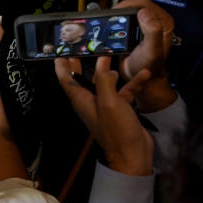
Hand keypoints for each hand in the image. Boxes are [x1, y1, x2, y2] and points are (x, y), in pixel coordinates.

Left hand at [55, 56, 154, 175]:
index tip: (59, 52)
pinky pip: (124, 92)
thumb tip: (102, 62)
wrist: (133, 155)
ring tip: (113, 52)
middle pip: (83, 79)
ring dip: (109, 70)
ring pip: (105, 83)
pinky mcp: (120, 109)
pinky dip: (132, 83)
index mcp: (81, 100)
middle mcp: (90, 102)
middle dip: (81, 64)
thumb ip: (104, 80)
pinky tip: (144, 74)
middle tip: (81, 47)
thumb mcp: (109, 102)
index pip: (66, 80)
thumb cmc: (116, 129)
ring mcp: (105, 106)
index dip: (61, 66)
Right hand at [101, 0, 178, 112]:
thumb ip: (152, 32)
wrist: (140, 79)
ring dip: (115, 1)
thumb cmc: (148, 68)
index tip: (115, 8)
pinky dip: (113, 11)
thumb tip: (144, 13)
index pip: (143, 3)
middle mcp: (153, 20)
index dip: (128, 2)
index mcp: (161, 22)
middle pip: (135, 0)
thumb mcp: (152, 51)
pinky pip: (122, 14)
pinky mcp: (132, 28)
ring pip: (128, 6)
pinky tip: (106, 12)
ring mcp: (142, 23)